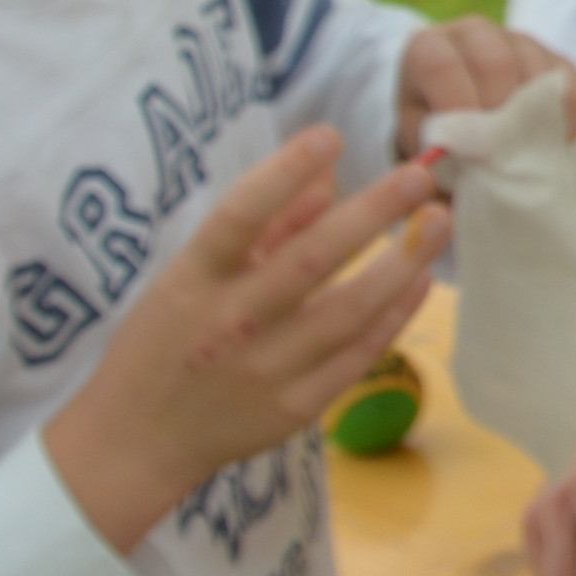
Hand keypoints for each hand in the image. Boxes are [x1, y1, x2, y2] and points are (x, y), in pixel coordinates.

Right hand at [47, 130, 444, 550]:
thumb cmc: (164, 341)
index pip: (239, 216)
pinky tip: (421, 279)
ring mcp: (265, 370)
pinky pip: (355, 357)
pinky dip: (393, 317)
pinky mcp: (294, 408)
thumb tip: (325, 176)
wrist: (137, 440)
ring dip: (401, 263)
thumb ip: (260, 226)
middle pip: (309, 260)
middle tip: (420, 173)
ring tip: (438, 221)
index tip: (332, 135)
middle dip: (371, 213)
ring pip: (347, 311)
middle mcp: (230, 322)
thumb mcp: (189, 274)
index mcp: (193, 280)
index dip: (284, 172)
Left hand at [395, 18, 575, 158]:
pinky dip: (566, 115)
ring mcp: (516, 40)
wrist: (466, 132)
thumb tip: (452, 189)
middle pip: (494, 63)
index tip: (469, 149)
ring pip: (535, 69)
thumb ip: (430, 168)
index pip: (441, 66)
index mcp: (427, 49)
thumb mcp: (422, 153)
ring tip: (526, 156)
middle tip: (502, 158)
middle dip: (500, 117)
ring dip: (534, 119)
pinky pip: (569, 80)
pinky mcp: (552, 55)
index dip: (458, 107)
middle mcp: (471, 33)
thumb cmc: (438, 141)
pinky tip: (552, 143)